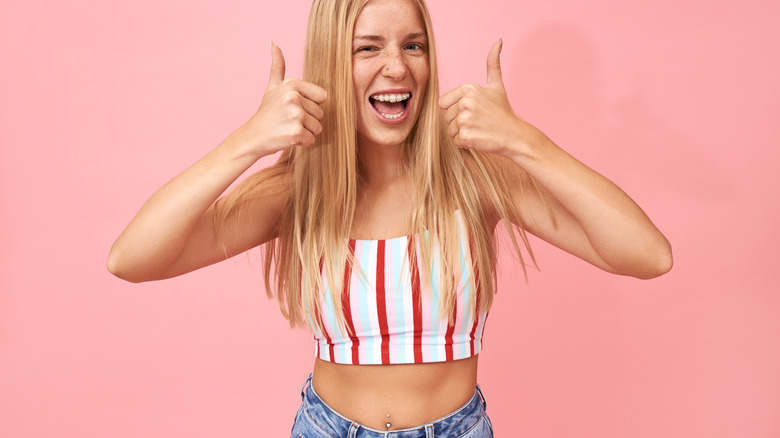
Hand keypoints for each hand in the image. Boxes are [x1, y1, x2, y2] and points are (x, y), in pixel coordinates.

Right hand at [235, 43, 327, 156]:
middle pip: (320, 113)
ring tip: (287, 128)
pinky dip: (301, 142)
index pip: (322, 97)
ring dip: (305, 131)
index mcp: (292, 84)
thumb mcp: (272, 86)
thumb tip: (274, 43)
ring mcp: (295, 115)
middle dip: (307, 120)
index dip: (310, 105)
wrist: (252, 136)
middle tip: (288, 120)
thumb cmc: (266, 113)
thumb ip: (277, 65)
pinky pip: (311, 139)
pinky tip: (287, 137)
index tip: (292, 107)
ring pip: (317, 127)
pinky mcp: (296, 133)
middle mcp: (294, 97)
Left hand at [439, 40, 541, 157]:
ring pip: (450, 130)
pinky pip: (456, 142)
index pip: (443, 104)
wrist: (515, 135)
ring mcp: (466, 119)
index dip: (455, 110)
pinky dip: (466, 144)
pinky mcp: (467, 136)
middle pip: (446, 118)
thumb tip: (498, 41)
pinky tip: (480, 138)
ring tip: (479, 130)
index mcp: (468, 88)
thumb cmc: (503, 111)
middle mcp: (466, 102)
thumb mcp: (496, 85)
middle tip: (478, 122)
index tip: (473, 111)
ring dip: (462, 134)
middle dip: (459, 123)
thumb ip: (493, 63)